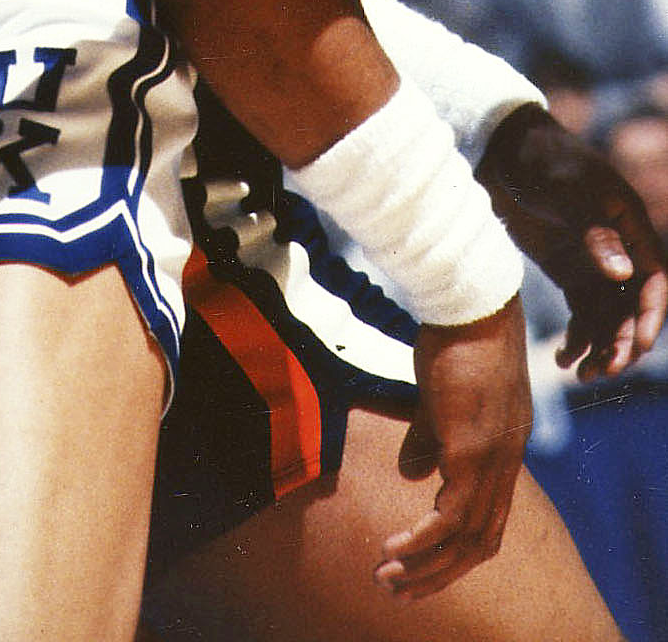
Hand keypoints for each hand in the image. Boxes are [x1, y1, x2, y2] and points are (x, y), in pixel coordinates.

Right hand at [374, 297, 529, 598]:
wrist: (471, 303)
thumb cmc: (456, 337)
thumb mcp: (441, 397)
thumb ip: (430, 436)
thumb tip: (414, 475)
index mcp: (503, 451)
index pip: (488, 520)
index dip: (455, 551)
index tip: (420, 566)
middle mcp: (505, 464)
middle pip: (480, 541)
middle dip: (439, 574)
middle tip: (399, 590)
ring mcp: (492, 461)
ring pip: (465, 538)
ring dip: (426, 566)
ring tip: (388, 577)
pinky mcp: (472, 452)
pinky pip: (451, 516)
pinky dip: (424, 541)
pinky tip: (395, 548)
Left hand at [476, 102, 667, 379]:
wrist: (503, 151)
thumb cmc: (542, 162)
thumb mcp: (569, 193)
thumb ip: (595, 233)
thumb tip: (624, 276)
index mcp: (630, 225)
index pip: (653, 280)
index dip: (649, 317)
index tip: (634, 348)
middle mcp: (619, 248)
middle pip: (632, 307)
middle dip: (621, 342)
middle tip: (602, 371)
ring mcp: (593, 261)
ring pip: (608, 316)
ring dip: (600, 347)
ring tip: (580, 374)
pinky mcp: (569, 270)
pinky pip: (583, 313)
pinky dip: (577, 338)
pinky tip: (563, 359)